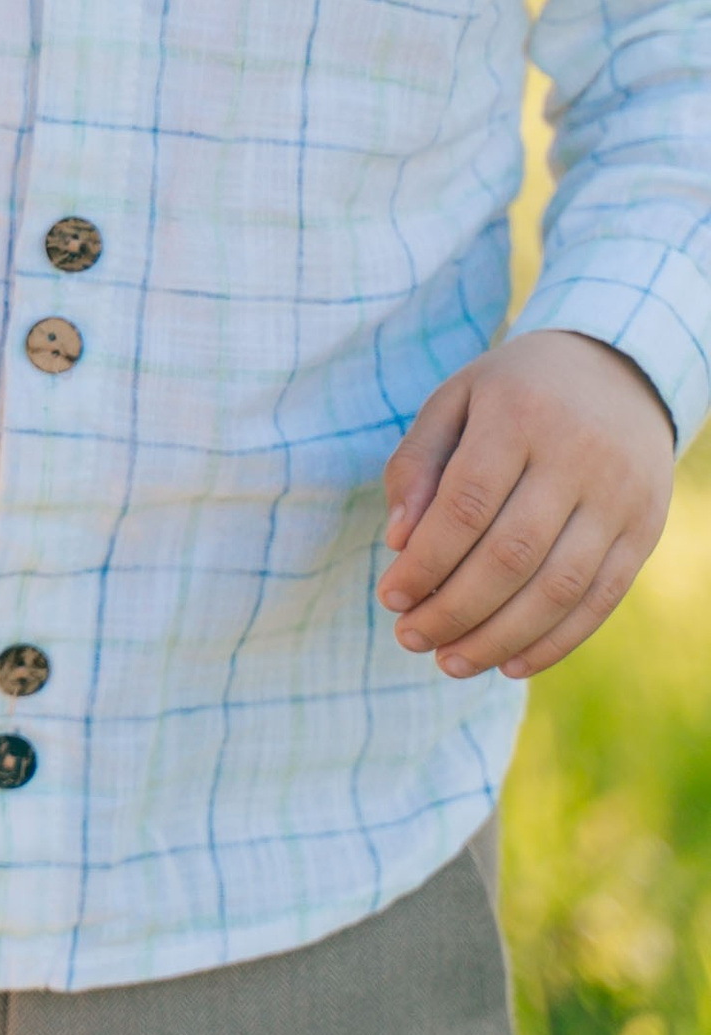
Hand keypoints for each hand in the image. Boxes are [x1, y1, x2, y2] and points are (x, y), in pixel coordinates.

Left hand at [380, 328, 675, 679]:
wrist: (620, 370)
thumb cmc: (515, 392)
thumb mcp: (456, 400)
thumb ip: (417, 463)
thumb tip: (398, 542)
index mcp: (520, 414)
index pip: (467, 504)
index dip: (425, 560)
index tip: (389, 597)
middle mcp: (578, 456)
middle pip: (511, 554)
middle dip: (453, 609)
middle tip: (409, 638)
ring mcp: (620, 496)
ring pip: (558, 588)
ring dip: (499, 637)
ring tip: (450, 661)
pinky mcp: (646, 529)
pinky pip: (601, 600)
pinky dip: (555, 641)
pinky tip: (509, 663)